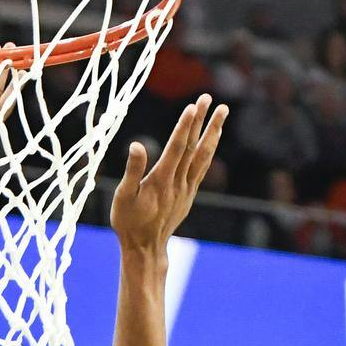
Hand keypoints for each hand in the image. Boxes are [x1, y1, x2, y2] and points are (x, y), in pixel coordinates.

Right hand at [111, 94, 227, 254]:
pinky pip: (202, 167)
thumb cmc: (129, 222)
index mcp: (161, 180)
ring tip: (222, 113)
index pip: (177, 147)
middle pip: (193, 146)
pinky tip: (213, 139)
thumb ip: (132, 171)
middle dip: (202, 121)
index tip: (193, 106)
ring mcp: (186, 188)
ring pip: (203, 156)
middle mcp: (178, 182)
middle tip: (209, 98)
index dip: (185, 126)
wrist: (146, 248)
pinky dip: (209, 150)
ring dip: (213, 132)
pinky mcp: (189, 194)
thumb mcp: (124, 197)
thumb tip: (136, 145)